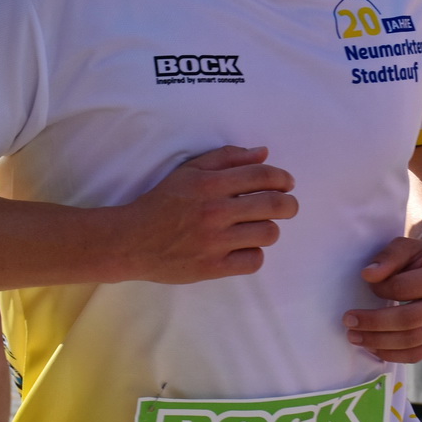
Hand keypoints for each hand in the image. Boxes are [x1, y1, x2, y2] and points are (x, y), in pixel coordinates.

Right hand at [108, 145, 297, 282]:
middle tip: (289, 206)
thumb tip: (263, 153)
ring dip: (269, 229)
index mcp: (209, 184)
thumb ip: (226, 158)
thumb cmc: (162, 202)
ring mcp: (215, 242)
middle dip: (289, 204)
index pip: (261, 176)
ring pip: (268, 233)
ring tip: (259, 227)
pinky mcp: (213, 267)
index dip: (282, 178)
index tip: (288, 183)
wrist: (132, 240)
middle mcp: (215, 212)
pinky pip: (254, 261)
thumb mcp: (189, 171)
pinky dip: (254, 253)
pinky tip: (244, 247)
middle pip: (273, 205)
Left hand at [344, 237, 421, 361]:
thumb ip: (388, 258)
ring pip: (411, 342)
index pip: (405, 288)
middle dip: (374, 322)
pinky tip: (372, 347)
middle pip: (408, 320)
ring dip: (378, 342)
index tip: (367, 284)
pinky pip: (416, 355)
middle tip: (349, 320)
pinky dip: (391, 354)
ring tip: (354, 336)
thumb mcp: (408, 247)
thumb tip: (368, 276)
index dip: (381, 288)